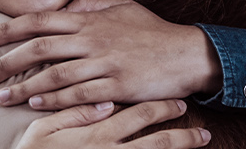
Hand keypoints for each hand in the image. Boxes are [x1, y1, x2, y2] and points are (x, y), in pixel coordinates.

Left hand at [0, 0, 221, 109]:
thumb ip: (88, 6)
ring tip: (3, 97)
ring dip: (24, 87)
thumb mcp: (121, 7)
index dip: (7, 29)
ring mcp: (105, 63)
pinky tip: (36, 105)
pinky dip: (54, 100)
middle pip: (39, 47)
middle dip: (7, 61)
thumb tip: (62, 7)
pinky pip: (79, 94)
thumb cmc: (153, 31)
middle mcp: (92, 39)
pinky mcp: (118, 86)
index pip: (38, 21)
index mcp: (89, 19)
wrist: (190, 54)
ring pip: (55, 74)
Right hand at [15, 99, 210, 148]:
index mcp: (95, 135)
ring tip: (201, 142)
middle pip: (157, 142)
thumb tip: (104, 103)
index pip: (136, 117)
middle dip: (181, 134)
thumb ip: (73, 113)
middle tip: (201, 128)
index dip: (160, 109)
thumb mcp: (43, 131)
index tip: (178, 103)